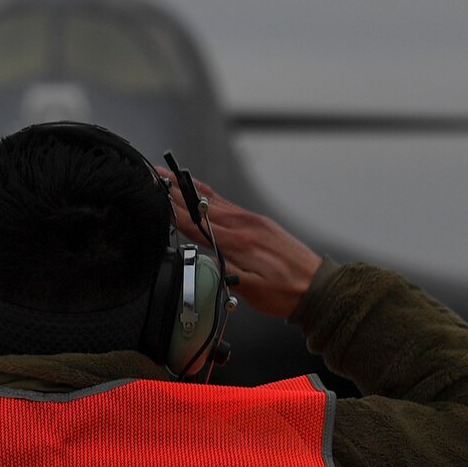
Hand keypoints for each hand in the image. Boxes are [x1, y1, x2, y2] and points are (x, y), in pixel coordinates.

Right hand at [158, 172, 321, 318]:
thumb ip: (226, 275)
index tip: (154, 195)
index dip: (172, 209)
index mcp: (238, 242)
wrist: (315, 286)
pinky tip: (197, 189)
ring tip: (167, 174)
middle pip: (199, 204)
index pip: (195, 223)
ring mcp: (250, 220)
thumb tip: (202, 262)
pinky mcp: (256, 221)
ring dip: (187, 187)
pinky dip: (206, 193)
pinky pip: (225, 203)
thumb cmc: (285, 292)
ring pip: (211, 199)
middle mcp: (242, 225)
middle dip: (173, 190)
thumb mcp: (253, 292)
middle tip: (152, 175)